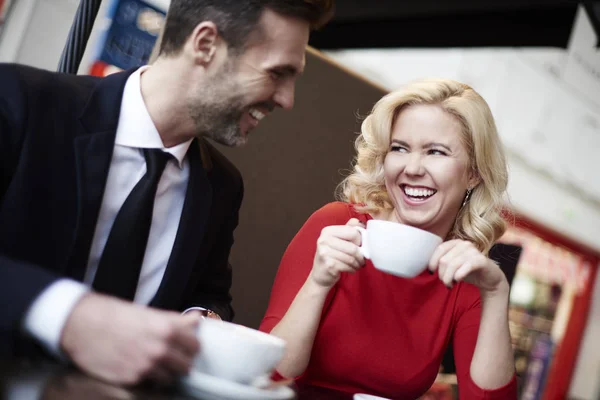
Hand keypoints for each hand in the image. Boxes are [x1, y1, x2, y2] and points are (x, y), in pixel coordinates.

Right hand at [60, 293, 200, 385]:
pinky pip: (150, 384)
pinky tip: (140, 367)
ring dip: (166, 372)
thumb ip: (175, 320)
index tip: (187, 346)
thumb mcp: (148, 312)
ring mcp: (146, 367)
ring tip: (155, 363)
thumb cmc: (113, 315)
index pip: (195, 346)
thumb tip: (196, 319)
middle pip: (186, 365)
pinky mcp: (132, 379)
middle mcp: (160, 349)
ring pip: (170, 378)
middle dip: (181, 361)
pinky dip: (149, 378)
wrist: (82, 325)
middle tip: (173, 356)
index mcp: (167, 329)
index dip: (191, 346)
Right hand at [308, 218, 364, 288]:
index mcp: (328, 231)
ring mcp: (324, 252)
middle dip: (361, 255)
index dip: (360, 240)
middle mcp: (324, 240)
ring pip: (351, 258)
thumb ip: (349, 229)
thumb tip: (363, 224)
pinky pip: (347, 266)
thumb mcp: (338, 240)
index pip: (352, 232)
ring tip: (357, 265)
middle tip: (362, 259)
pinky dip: (352, 269)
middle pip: (353, 247)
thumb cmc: (332, 256)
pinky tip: (351, 269)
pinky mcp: (328, 265)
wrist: (320, 274)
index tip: (360, 246)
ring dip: (357, 264)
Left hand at [428, 239, 508, 295]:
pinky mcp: (481, 260)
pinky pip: (465, 267)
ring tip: (450, 285)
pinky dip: (458, 276)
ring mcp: (474, 251)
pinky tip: (457, 281)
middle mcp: (465, 244)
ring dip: (448, 278)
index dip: (432, 262)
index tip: (431, 272)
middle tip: (446, 282)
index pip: (439, 249)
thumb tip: (426, 266)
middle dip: (442, 274)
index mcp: (456, 242)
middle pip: (444, 260)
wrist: (489, 279)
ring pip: (452, 265)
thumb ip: (441, 262)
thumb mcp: (452, 265)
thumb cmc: (467, 271)